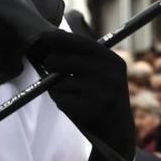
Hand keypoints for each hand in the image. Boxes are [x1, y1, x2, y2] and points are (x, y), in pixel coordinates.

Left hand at [30, 28, 132, 160]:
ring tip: (72, 95)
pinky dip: (63, 104)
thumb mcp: (102, 73)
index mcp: (112, 60)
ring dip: (58, 90)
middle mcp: (111, 73)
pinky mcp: (95, 110)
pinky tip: (74, 107)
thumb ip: (85, 54)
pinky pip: (63, 101)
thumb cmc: (101, 98)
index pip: (81, 43)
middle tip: (52, 69)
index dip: (59, 39)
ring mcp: (104, 92)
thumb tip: (61, 27)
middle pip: (64, 62)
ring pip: (60, 84)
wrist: (118, 133)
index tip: (42, 37)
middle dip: (52, 65)